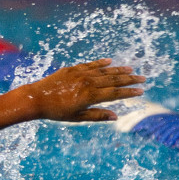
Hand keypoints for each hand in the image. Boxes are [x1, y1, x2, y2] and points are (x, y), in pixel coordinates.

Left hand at [23, 59, 145, 122]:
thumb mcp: (77, 117)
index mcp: (90, 96)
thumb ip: (97, 115)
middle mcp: (87, 83)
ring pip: (103, 71)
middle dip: (129, 79)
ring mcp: (79, 74)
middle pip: (113, 80)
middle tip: (143, 78)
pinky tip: (109, 61)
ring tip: (131, 69)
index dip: (129, 92)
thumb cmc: (56, 111)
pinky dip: (100, 63)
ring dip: (118, 69)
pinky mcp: (71, 69)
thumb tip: (115, 116)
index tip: (141, 91)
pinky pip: (89, 65)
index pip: (115, 94)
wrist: (35, 98)